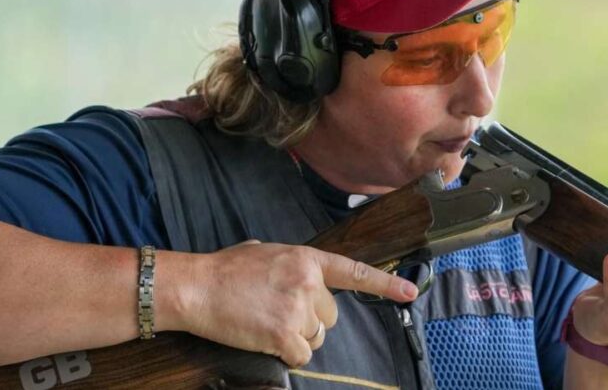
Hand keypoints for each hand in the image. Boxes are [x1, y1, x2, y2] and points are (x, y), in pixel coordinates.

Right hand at [173, 240, 417, 366]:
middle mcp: (309, 283)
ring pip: (316, 337)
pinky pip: (300, 355)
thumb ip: (292, 265)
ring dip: (296, 337)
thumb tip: (298, 279)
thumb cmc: (225, 270)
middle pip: (330, 316)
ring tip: (266, 323)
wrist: (196, 287)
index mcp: (307, 260)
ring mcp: (298, 309)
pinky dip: (286, 354)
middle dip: (310, 320)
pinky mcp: (283, 334)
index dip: (385, 285)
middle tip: (278, 312)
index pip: (354, 273)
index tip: (411, 292)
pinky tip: (265, 339)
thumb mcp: (266, 253)